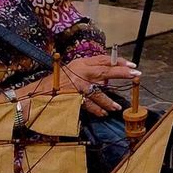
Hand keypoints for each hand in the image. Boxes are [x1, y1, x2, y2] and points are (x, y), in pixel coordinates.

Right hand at [25, 55, 140, 116]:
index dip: (118, 61)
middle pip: (105, 71)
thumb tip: (107, 76)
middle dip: (122, 73)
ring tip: (117, 107)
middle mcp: (80, 72)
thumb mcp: (72, 71)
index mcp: (80, 63)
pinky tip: (103, 113)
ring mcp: (77, 86)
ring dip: (109, 101)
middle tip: (136, 75)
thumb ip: (88, 71)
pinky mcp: (73, 98)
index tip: (131, 65)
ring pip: (98, 92)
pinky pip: (89, 105)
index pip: (103, 59)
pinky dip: (97, 110)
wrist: (37, 93)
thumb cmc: (56, 82)